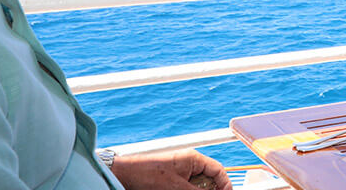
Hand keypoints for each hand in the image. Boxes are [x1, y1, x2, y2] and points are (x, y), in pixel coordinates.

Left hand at [110, 150, 231, 189]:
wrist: (120, 175)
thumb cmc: (145, 175)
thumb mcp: (177, 187)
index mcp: (193, 159)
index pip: (218, 170)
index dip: (225, 185)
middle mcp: (187, 164)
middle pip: (208, 180)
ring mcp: (177, 172)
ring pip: (195, 186)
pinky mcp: (168, 181)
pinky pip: (183, 187)